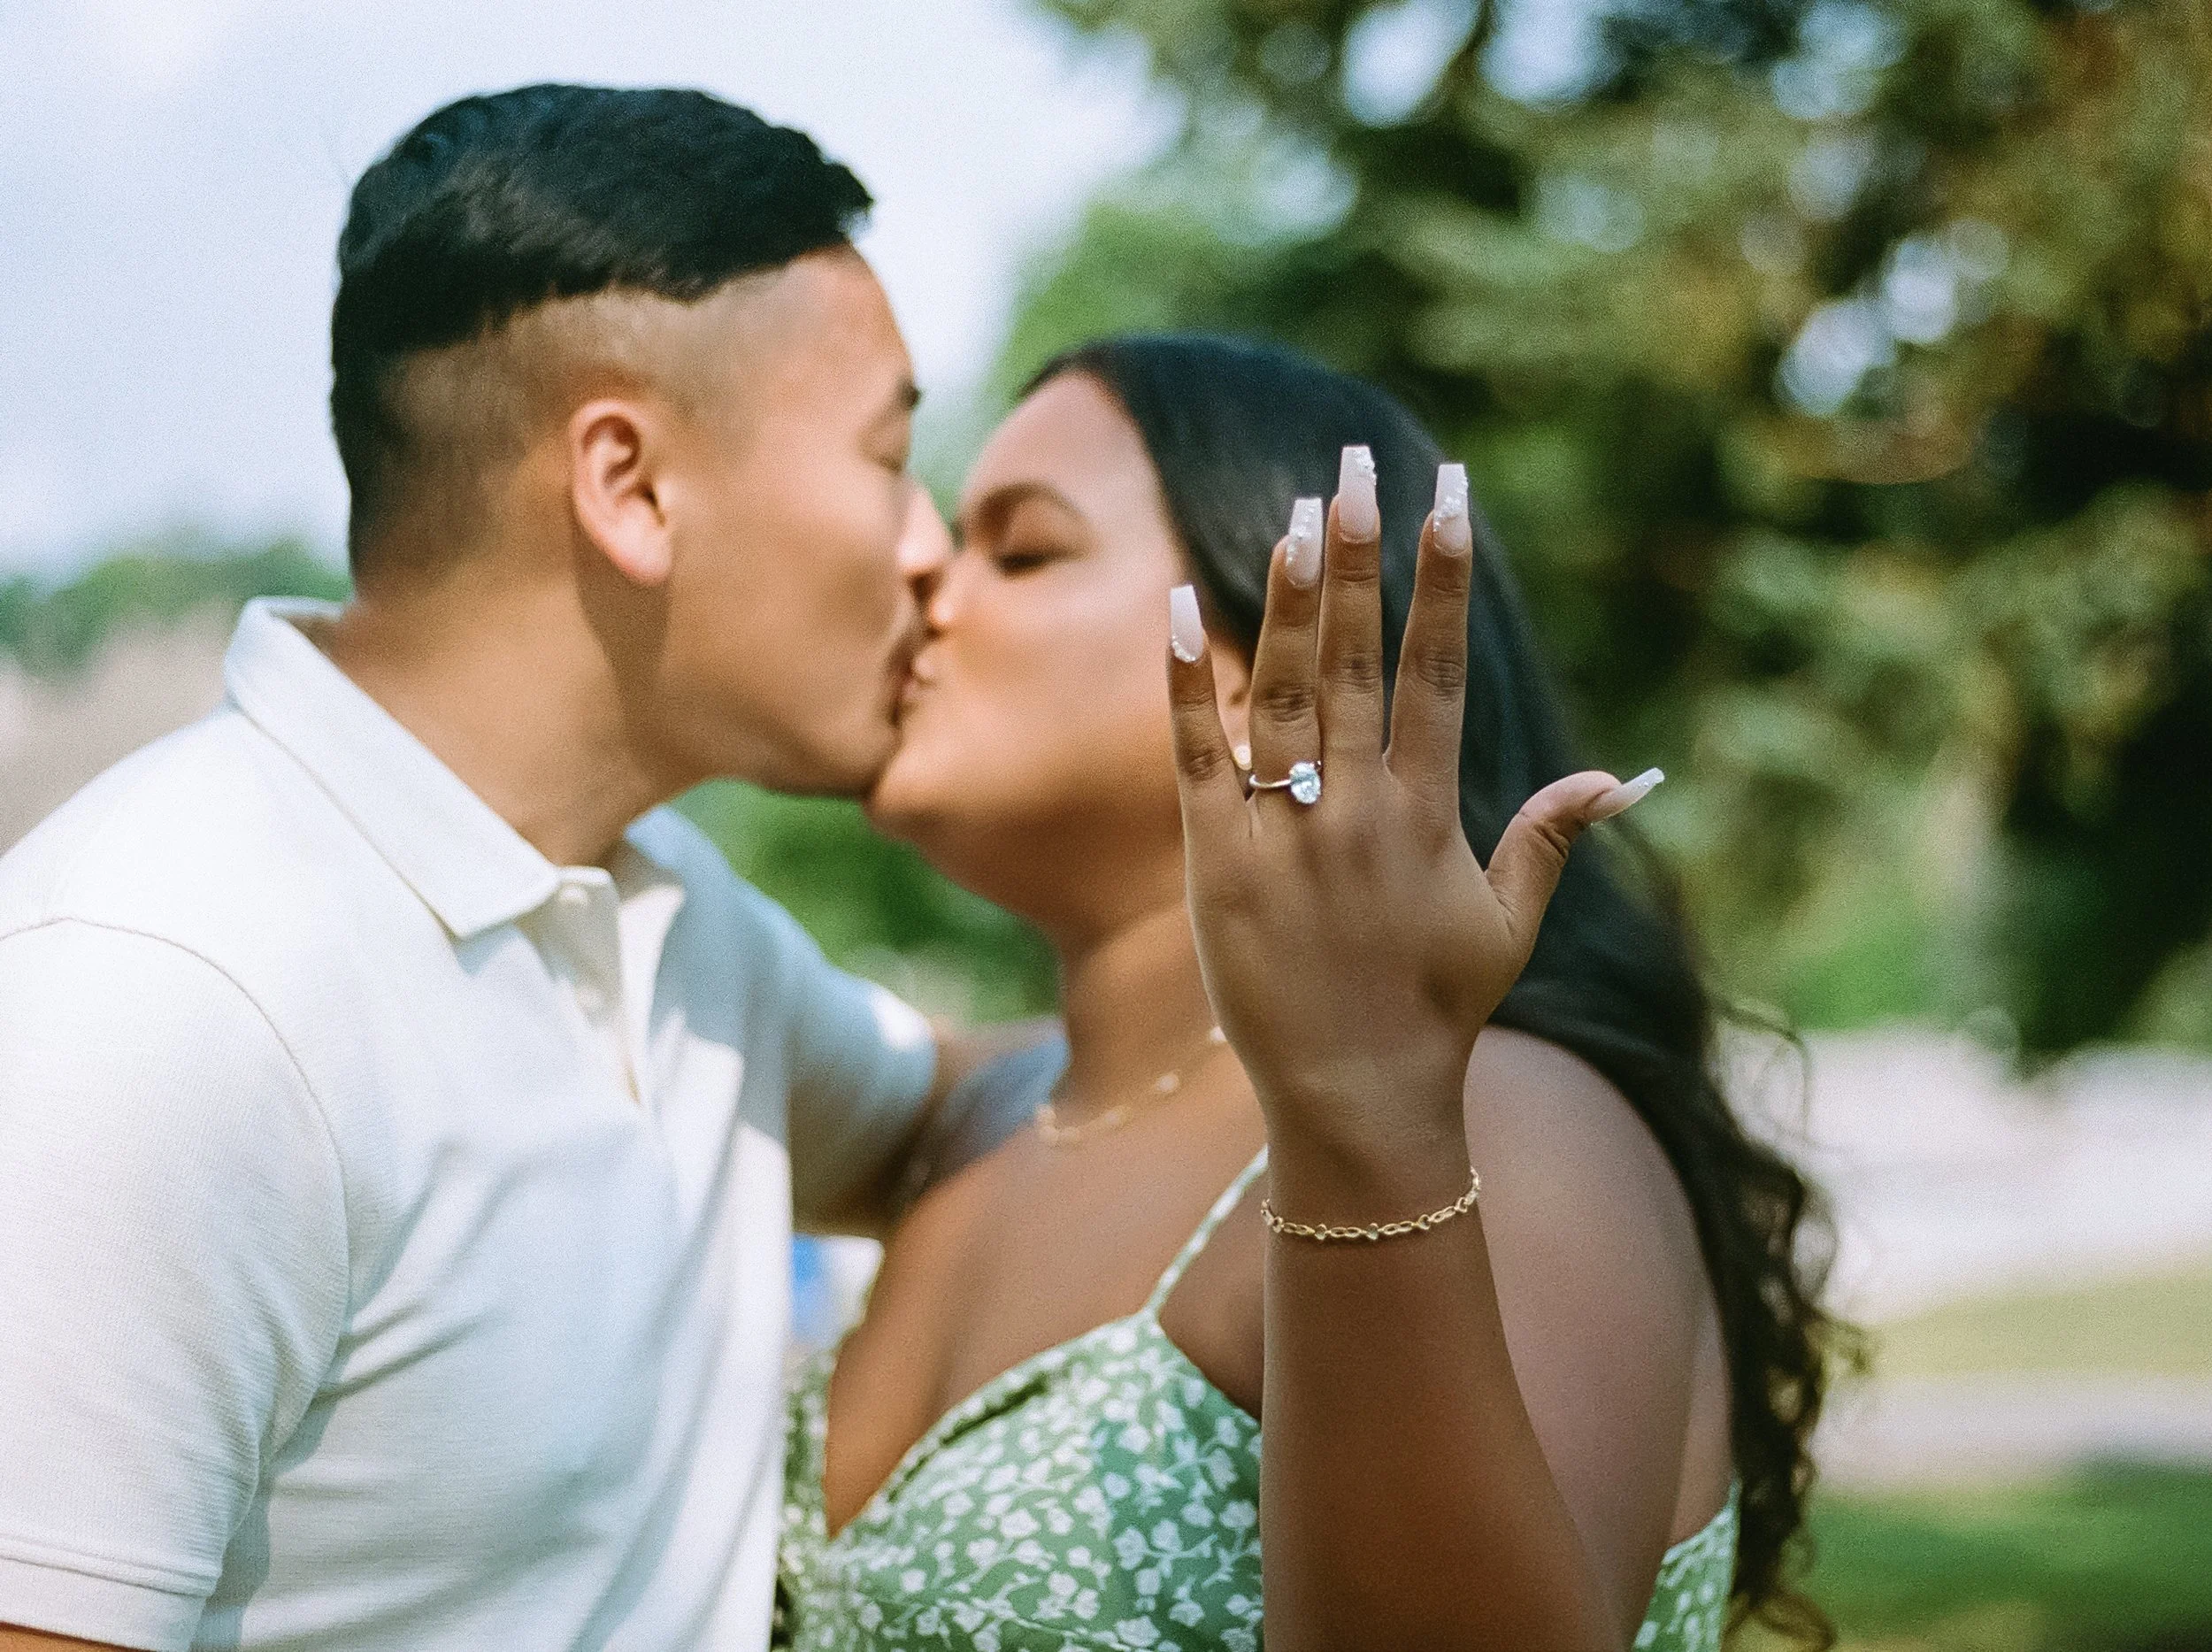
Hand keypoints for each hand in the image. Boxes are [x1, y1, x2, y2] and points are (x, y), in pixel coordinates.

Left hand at [1166, 449, 1655, 1171]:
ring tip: (1297, 509)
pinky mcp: (1216, 859)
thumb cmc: (1435, 1009)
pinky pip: (1197, 752)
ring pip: (1285, 692)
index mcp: (1428, 814)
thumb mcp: (1505, 925)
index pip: (1438, 671)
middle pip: (1359, 659)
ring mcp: (1283, 833)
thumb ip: (1549, 840)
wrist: (1354, 1096)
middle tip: (1357, 462)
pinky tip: (1184, 602)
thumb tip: (1622, 777)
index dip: (1445, 579)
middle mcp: (1357, 810)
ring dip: (1290, 597)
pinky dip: (1189, 680)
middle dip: (1364, 555)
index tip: (1452, 496)